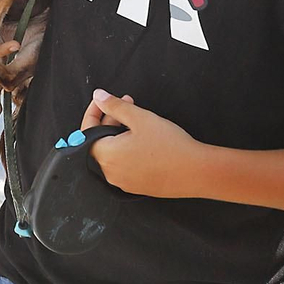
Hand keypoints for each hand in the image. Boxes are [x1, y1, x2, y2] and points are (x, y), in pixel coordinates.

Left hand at [81, 89, 202, 197]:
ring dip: (119, 134)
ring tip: (138, 121)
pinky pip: (124, 165)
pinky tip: (144, 140)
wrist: (196, 172)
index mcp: (106, 155)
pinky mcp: (136, 187)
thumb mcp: (140, 118)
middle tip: (127, 104)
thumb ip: (115, 106)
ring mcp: (123, 182)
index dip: (94, 112)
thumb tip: (98, 97)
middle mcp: (110, 173)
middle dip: (110, 120)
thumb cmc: (168, 145)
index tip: (103, 100)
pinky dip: (127, 149)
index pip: (87, 132)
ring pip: (113, 153)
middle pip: (100, 142)